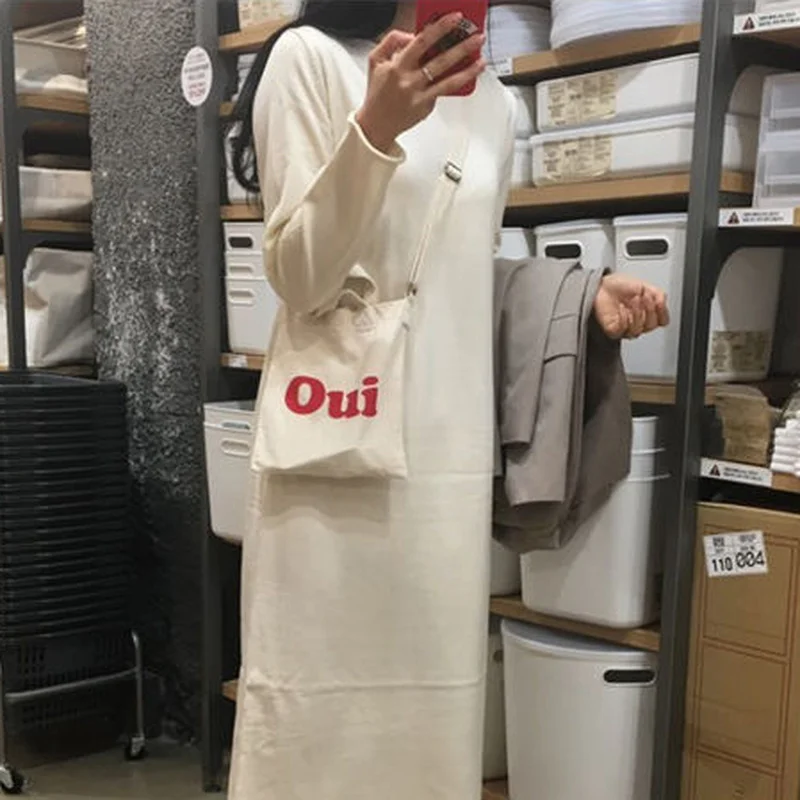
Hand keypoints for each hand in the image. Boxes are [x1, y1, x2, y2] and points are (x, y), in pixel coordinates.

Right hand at [355, 14, 486, 152]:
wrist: (376, 125)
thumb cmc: (377, 94)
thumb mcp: (376, 60)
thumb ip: (392, 40)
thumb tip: (411, 34)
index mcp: (397, 66)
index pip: (422, 41)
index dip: (440, 27)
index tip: (455, 19)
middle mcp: (410, 81)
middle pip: (440, 61)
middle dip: (462, 47)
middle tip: (477, 38)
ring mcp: (420, 96)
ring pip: (449, 81)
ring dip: (468, 70)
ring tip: (481, 60)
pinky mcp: (426, 108)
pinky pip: (443, 92)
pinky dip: (457, 83)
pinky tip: (469, 76)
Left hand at [593, 273, 669, 339]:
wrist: (603, 285)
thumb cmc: (621, 286)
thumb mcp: (646, 286)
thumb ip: (659, 295)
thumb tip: (663, 304)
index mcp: (648, 313)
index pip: (662, 321)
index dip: (661, 311)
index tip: (657, 299)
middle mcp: (638, 322)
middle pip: (651, 326)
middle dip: (649, 310)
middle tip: (644, 296)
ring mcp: (626, 328)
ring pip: (638, 330)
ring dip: (637, 313)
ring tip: (633, 299)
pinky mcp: (614, 330)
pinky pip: (623, 330)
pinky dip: (624, 319)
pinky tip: (621, 309)